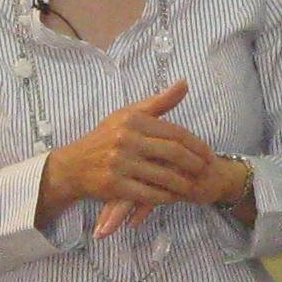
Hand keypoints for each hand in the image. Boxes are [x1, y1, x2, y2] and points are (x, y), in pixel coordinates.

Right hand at [40, 81, 221, 228]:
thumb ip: (158, 102)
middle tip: (207, 171)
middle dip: (194, 163)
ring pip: (163, 175)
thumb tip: (185, 83)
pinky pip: (148, 194)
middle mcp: (125, 139)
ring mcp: (119, 163)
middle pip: (172, 153)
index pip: (174, 131)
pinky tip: (173, 197)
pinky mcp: (114, 185)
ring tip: (195, 186)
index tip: (209, 154)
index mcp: (132, 120)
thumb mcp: (127, 115)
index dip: (196, 144)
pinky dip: (164, 197)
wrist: (72, 166)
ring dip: (183, 183)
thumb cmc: (104, 138)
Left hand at [97, 154, 252, 236]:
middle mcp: (153, 153)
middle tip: (90, 218)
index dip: (99, 177)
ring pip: (138, 188)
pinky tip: (132, 224)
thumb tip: (98, 177)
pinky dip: (144, 211)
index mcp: (144, 141)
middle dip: (106, 201)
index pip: (117, 159)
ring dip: (120, 211)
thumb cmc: (177, 169)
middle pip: (123, 174)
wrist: (212, 175)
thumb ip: (128, 169)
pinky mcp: (180, 182)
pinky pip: (157, 197)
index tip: (81, 192)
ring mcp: (166, 168)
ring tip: (103, 229)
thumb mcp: (151, 165)